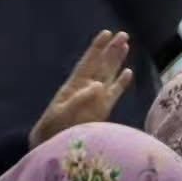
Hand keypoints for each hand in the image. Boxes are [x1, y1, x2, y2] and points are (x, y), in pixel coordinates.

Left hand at [29, 30, 134, 147]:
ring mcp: (96, 98)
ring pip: (109, 75)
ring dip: (117, 61)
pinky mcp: (104, 110)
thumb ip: (79, 101)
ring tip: (126, 46)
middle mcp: (87, 88)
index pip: (88, 62)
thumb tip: (99, 85)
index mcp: (74, 85)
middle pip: (101, 64)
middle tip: (123, 34)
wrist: (53, 146)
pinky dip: (122, 83)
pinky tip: (128, 73)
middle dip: (111, 50)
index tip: (107, 33)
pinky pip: (115, 93)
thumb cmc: (52, 130)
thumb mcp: (60, 115)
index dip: (97, 48)